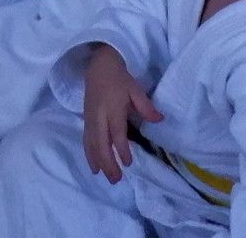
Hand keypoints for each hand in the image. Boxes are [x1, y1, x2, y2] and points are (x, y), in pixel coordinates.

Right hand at [82, 44, 162, 183]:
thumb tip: (160, 120)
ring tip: (107, 177)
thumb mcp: (135, 89)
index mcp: (113, 107)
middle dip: (108, 162)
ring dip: (98, 162)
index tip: (128, 163)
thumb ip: (146, 106)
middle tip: (116, 179)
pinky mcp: (85, 120)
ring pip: (92, 144)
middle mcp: (99, 115)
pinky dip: (89, 155)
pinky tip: (94, 167)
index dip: (121, 148)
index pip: (116, 132)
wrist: (98, 66)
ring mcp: (90, 118)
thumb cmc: (119, 78)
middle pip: (101, 142)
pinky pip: (86, 141)